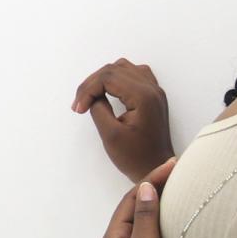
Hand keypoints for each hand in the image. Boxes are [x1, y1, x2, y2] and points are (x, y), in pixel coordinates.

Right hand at [70, 57, 172, 177]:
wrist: (158, 169)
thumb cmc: (136, 158)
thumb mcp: (111, 135)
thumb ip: (98, 109)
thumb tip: (93, 96)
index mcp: (144, 97)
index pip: (108, 77)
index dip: (88, 89)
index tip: (78, 109)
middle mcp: (152, 89)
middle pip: (114, 69)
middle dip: (92, 84)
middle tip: (79, 104)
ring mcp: (155, 91)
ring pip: (123, 68)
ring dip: (103, 79)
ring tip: (90, 97)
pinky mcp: (153, 96)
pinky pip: (133, 74)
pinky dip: (117, 78)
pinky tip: (108, 90)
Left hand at [101, 154, 182, 237]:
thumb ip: (145, 215)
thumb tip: (145, 187)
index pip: (131, 198)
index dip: (151, 180)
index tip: (172, 166)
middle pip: (135, 209)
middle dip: (153, 189)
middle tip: (175, 173)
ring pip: (143, 224)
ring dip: (157, 206)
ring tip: (175, 191)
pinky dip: (161, 224)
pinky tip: (174, 223)